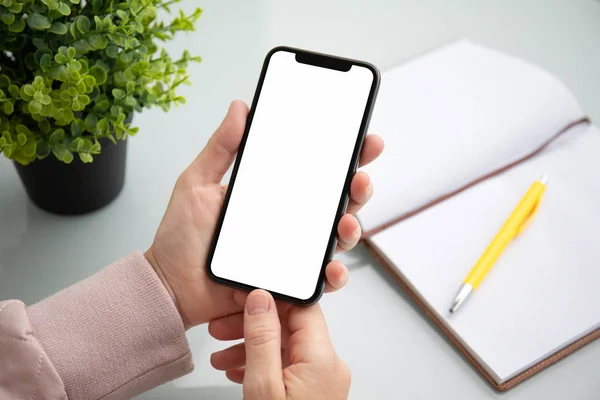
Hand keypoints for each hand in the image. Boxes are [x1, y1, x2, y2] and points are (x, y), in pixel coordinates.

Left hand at [145, 100, 383, 328]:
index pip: (315, 170)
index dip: (344, 155)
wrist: (171, 285)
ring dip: (351, 227)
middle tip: (359, 177)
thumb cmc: (181, 237)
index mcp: (273, 193)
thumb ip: (221, 148)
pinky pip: (319, 279)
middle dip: (358, 187)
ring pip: (336, 238)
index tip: (362, 139)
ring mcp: (292, 251)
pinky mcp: (289, 282)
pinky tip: (332, 268)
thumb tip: (240, 108)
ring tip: (345, 222)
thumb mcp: (197, 183)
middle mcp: (289, 220)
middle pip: (337, 201)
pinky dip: (334, 275)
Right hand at [212, 289, 349, 399]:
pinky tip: (237, 370)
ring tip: (221, 354)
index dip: (271, 298)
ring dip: (252, 345)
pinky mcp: (314, 392)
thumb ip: (262, 339)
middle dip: (254, 324)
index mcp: (322, 359)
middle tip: (223, 327)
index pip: (301, 307)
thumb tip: (261, 299)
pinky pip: (288, 366)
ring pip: (285, 347)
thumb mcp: (262, 388)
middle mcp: (329, 366)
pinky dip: (262, 364)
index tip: (244, 298)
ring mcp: (322, 380)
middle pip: (290, 326)